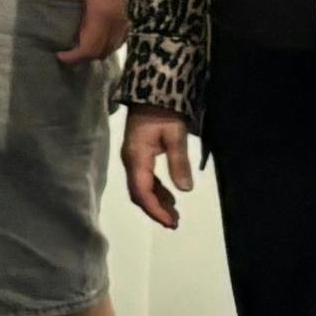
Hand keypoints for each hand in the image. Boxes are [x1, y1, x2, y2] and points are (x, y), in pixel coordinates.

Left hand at [55, 0, 132, 63]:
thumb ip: (65, 3)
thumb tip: (61, 18)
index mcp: (102, 15)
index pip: (89, 48)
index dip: (74, 57)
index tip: (60, 55)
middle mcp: (117, 21)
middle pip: (103, 51)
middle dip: (84, 57)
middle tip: (68, 54)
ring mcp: (126, 18)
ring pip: (114, 46)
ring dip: (98, 51)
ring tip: (81, 48)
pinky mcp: (130, 12)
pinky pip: (121, 37)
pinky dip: (109, 43)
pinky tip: (97, 38)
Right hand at [123, 110, 192, 229]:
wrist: (152, 92)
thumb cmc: (164, 112)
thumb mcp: (175, 135)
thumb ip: (179, 162)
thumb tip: (185, 190)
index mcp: (136, 158)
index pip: (142, 191)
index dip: (155, 209)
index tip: (170, 222)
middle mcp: (131, 161)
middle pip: (139, 193)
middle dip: (155, 210)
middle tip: (174, 223)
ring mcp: (133, 158)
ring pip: (142, 187)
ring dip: (157, 202)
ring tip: (174, 214)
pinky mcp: (138, 155)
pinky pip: (145, 179)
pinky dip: (157, 191)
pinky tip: (169, 196)